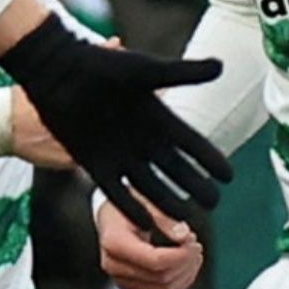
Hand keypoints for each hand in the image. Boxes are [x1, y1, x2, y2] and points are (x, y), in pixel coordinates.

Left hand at [0, 19, 230, 243]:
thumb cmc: (101, 65)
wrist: (59, 72)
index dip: (210, 160)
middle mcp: (142, 140)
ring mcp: (119, 153)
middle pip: (175, 170)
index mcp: (157, 118)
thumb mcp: (145, 70)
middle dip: (196, 186)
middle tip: (214, 204)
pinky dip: (130, 206)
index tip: (229, 177)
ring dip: (167, 202)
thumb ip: (181, 73)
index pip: (192, 144)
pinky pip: (115, 190)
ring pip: (149, 184)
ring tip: (185, 219)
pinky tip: (145, 223)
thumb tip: (221, 66)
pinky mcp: (93, 163)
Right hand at [96, 199, 202, 288]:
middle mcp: (112, 265)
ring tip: (192, 252)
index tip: (193, 240)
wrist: (110, 214)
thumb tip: (185, 236)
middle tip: (194, 242)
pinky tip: (186, 263)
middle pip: (162, 277)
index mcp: (113, 242)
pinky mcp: (130, 285)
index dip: (180, 254)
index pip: (155, 260)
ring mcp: (120, 278)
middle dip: (185, 261)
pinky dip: (181, 280)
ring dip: (186, 273)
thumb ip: (165, 218)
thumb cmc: (129, 204)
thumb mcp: (146, 201)